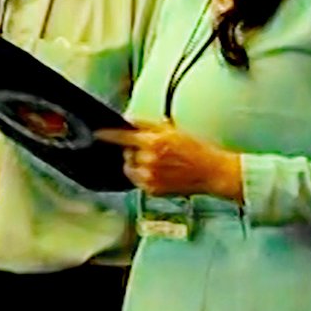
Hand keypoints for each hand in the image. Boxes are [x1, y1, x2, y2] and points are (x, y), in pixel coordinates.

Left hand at [99, 120, 245, 200]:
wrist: (213, 172)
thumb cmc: (197, 149)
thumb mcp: (173, 130)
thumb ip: (148, 125)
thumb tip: (128, 120)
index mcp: (154, 142)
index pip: (122, 137)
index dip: (107, 135)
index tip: (98, 133)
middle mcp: (149, 160)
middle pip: (126, 153)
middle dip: (132, 150)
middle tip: (150, 149)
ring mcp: (150, 177)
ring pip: (129, 168)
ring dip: (135, 163)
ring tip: (155, 161)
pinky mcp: (152, 190)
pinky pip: (136, 181)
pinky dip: (141, 175)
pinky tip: (157, 172)